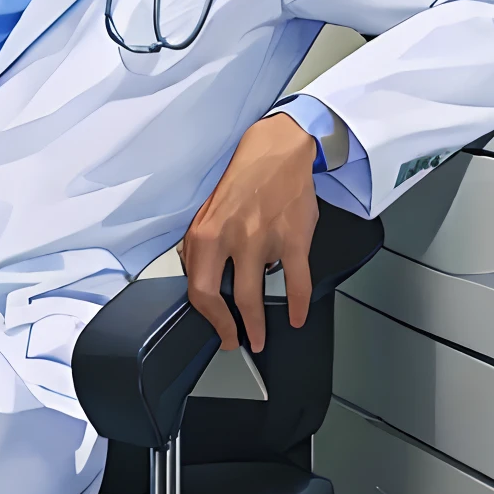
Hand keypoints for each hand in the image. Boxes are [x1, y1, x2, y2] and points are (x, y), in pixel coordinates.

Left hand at [179, 112, 319, 354]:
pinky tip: (296, 317)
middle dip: (232, 328)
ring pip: (259, 294)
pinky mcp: (293, 239)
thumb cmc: (241, 182)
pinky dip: (298, 303)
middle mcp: (233, 239)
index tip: (216, 330)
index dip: (208, 318)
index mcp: (206, 234)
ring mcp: (264, 240)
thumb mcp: (206, 212)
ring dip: (260, 324)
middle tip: (237, 342)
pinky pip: (297, 280)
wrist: (278, 151)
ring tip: (261, 339)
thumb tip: (194, 277)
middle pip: (227, 298)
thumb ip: (199, 246)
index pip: (199, 290)